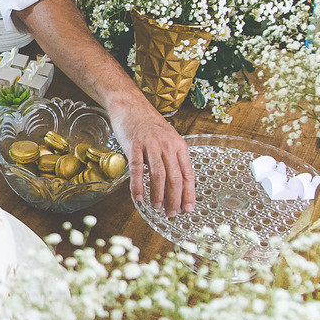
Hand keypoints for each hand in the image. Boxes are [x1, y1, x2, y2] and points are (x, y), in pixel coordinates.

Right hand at [106, 96, 194, 216]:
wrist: (131, 106)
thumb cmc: (148, 125)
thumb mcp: (167, 140)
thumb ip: (172, 159)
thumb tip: (175, 185)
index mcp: (179, 146)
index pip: (187, 174)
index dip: (189, 193)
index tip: (188, 209)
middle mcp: (167, 145)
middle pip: (174, 177)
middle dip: (174, 199)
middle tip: (171, 213)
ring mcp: (151, 144)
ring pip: (158, 175)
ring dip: (158, 195)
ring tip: (157, 207)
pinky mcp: (134, 144)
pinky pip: (137, 169)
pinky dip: (138, 186)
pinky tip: (139, 197)